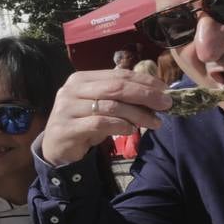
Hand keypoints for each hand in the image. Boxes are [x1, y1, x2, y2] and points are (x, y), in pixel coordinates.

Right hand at [41, 70, 171, 165]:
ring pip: (111, 106)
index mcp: (81, 79)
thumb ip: (121, 98)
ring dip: (138, 114)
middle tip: (166, 104)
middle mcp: (71, 89)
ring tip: (155, 122)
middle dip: (145, 95)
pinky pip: (100, 123)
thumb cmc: (84, 124)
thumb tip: (156, 94)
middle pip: (116, 87)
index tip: (165, 90)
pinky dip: (120, 126)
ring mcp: (67, 108)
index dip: (144, 81)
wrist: (57, 148)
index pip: (118, 75)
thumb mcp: (102, 107)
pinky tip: (132, 130)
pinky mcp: (66, 127)